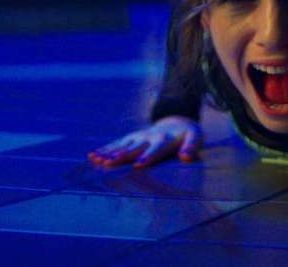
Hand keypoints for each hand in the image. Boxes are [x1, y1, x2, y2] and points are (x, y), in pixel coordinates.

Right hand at [87, 116, 201, 167]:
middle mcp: (149, 138)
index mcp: (165, 140)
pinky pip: (116, 144)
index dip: (148, 156)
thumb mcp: (195, 138)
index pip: (155, 150)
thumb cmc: (188, 135)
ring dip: (109, 153)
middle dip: (122, 156)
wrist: (178, 122)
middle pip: (134, 148)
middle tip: (110, 162)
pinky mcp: (131, 138)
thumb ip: (191, 148)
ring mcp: (138, 137)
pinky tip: (92, 156)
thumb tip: (186, 157)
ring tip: (96, 160)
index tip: (140, 164)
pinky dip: (104, 150)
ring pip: (122, 146)